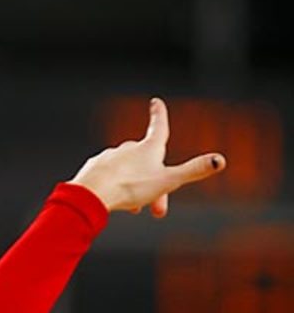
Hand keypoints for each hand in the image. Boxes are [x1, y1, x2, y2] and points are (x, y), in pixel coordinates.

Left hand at [70, 97, 225, 217]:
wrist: (92, 193)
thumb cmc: (130, 187)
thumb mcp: (168, 181)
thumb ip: (193, 171)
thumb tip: (220, 161)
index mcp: (148, 147)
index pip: (158, 126)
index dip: (159, 114)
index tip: (156, 102)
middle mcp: (128, 148)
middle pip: (146, 163)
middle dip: (154, 184)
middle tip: (157, 210)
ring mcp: (109, 157)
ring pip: (127, 172)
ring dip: (134, 188)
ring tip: (133, 207)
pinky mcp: (93, 169)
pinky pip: (108, 178)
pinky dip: (115, 188)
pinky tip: (112, 200)